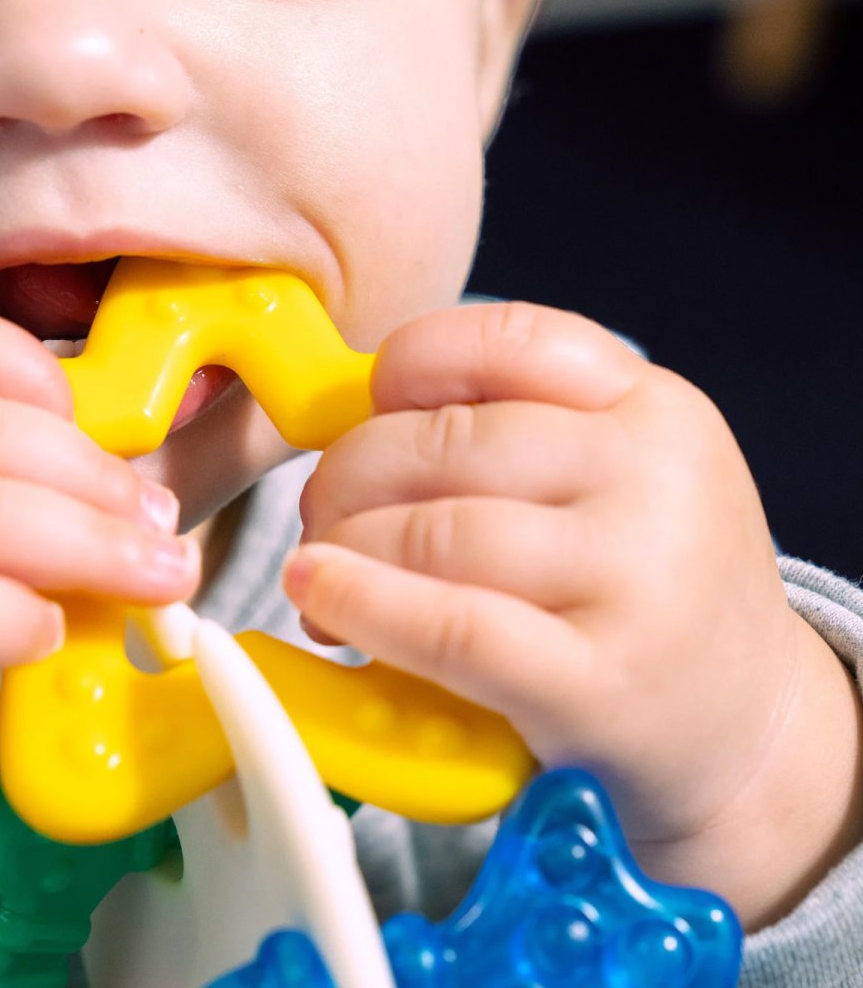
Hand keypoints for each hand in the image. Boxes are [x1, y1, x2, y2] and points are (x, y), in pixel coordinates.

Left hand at [287, 301, 862, 925]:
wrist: (752, 733)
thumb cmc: (649, 594)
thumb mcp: (619, 480)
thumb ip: (512, 435)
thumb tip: (345, 425)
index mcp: (654, 406)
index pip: (508, 338)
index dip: (408, 363)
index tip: (368, 408)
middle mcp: (656, 476)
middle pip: (447, 441)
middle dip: (349, 474)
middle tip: (322, 514)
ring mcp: (638, 578)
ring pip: (434, 531)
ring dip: (345, 547)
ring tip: (320, 573)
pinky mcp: (602, 682)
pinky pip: (450, 627)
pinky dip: (364, 605)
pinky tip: (323, 597)